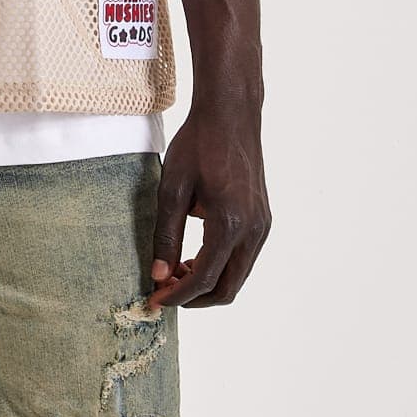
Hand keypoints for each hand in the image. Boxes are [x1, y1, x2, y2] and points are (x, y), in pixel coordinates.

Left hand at [147, 108, 270, 311]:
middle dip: (195, 297)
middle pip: (228, 287)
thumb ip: (166, 236)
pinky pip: (243, 258)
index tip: (154, 300)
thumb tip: (158, 275)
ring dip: (207, 283)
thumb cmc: (198, 145)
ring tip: (174, 271)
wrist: (231, 116)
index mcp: (230, 223)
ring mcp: (262, 226)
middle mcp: (253, 230)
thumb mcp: (172, 190)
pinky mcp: (262, 220)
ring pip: (237, 275)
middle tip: (164, 291)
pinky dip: (219, 267)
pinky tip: (193, 256)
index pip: (205, 278)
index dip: (177, 296)